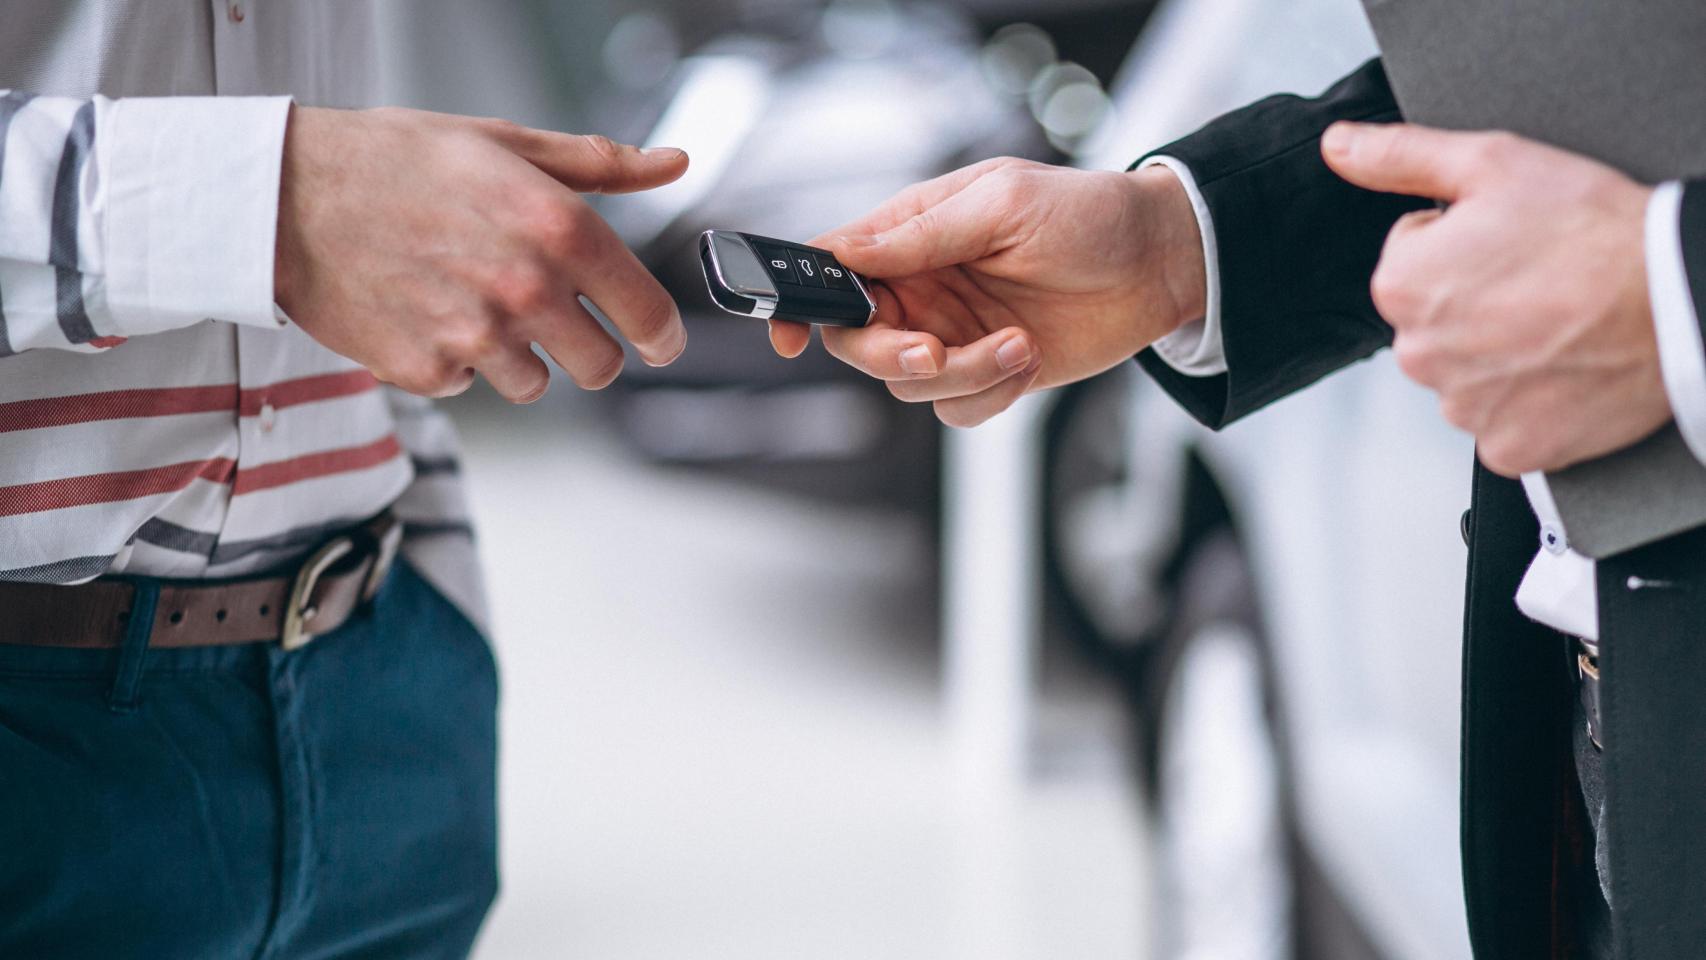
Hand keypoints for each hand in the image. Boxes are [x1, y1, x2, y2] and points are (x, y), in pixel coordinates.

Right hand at [275, 106, 689, 402]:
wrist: (284, 196)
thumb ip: (598, 165)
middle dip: (586, 349)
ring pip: (535, 384)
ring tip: (470, 299)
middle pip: (600, 367)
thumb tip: (671, 164)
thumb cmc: (396, 161)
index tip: (658, 340)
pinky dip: (453, 359)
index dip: (661, 334)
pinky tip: (425, 311)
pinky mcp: (426, 370)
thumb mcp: (503, 143)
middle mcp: (525, 288)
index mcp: (558, 227)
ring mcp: (474, 336)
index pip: (647, 313)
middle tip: (550, 317)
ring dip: (516, 355)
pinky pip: (467, 384)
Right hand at [768, 157, 1206, 426]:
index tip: (789, 336)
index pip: (831, 267)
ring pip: (909, 384)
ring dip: (963, 374)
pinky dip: (990, 394)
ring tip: (1019, 342)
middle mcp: (922, 287)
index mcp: (911, 234)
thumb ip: (921, 234)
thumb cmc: (1088, 215)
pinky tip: (1028, 357)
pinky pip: (956, 409)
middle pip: (859, 342)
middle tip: (936, 350)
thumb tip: (849, 254)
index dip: (799, 302)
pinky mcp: (989, 372)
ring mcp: (953, 333)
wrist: (1160, 263)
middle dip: (892, 355)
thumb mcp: (1002, 203)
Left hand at [1324, 122, 1664, 475]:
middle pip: (1434, 320)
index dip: (1462, 242)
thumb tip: (1338, 147)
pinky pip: (1503, 422)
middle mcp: (1418, 354)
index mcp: (1400, 287)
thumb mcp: (1492, 163)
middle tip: (1539, 281)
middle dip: (1474, 300)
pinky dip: (1530, 401)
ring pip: (1468, 372)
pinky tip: (1564, 367)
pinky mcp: (1508, 447)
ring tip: (1557, 322)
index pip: (1410, 258)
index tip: (1509, 242)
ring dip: (1501, 352)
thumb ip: (1401, 157)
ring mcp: (1463, 407)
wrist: (1677, 296)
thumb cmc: (1593, 228)